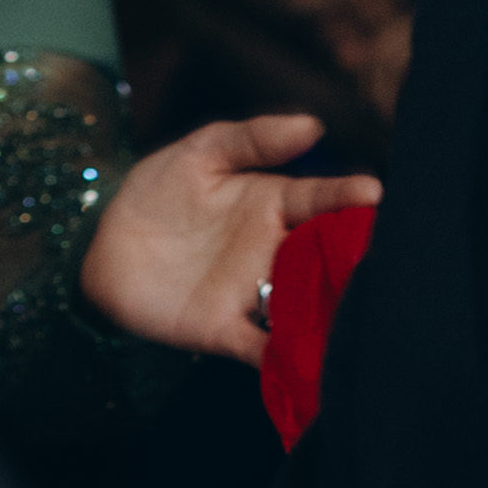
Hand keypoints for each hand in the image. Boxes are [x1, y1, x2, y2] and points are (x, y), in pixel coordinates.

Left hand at [85, 118, 377, 365]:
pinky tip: (307, 362)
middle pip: (328, 257)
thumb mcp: (197, 153)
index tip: (373, 193)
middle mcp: (276, 252)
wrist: (106, 247)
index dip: (347, 194)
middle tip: (381, 256)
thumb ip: (249, 138)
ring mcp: (255, 293)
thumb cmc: (159, 194)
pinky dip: (285, 356)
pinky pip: (263, 347)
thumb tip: (312, 125)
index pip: (321, 199)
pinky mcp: (226, 330)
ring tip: (358, 311)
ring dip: (332, 310)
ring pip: (307, 304)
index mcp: (273, 204)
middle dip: (357, 258)